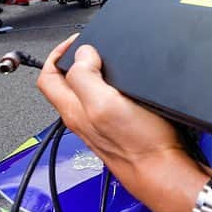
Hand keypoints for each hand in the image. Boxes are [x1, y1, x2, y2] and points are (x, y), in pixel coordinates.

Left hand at [38, 36, 206, 211]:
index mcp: (74, 110)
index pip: (47, 78)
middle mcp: (83, 118)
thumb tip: (81, 54)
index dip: (57, 54)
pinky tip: (125, 83)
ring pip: (86, 92)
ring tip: (108, 60)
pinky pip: (106, 101)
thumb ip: (85, 78)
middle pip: (65, 84)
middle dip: (76, 60)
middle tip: (94, 47)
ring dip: (94, 72)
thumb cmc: (139, 146)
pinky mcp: (119, 128)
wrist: (165, 171)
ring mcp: (100, 125)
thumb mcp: (106, 104)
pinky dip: (112, 86)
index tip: (77, 40)